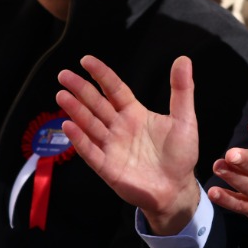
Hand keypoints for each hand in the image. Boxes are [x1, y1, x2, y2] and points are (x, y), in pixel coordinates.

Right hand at [57, 54, 201, 233]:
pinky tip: (69, 126)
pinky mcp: (107, 167)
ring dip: (75, 110)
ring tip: (62, 96)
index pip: (114, 89)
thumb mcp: (184, 119)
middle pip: (97, 104)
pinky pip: (90, 151)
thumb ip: (181, 91)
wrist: (177, 188)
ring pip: (89, 124)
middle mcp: (119, 127)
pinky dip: (79, 139)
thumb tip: (183, 59)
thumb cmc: (181, 154)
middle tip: (64, 75)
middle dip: (81, 89)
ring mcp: (111, 146)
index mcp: (135, 113)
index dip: (101, 75)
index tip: (86, 60)